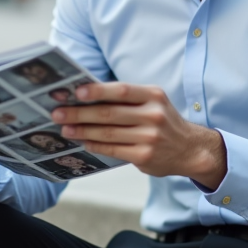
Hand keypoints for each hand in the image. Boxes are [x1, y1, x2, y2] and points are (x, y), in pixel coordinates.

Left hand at [53, 82, 227, 189]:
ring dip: (82, 130)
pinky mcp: (144, 156)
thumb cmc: (164, 122)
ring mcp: (150, 137)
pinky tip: (83, 141)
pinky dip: (95, 145)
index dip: (97, 91)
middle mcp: (153, 115)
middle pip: (109, 113)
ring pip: (108, 133)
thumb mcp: (153, 102)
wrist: (190, 149)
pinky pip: (113, 150)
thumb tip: (87, 97)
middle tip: (58, 112)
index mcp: (154, 96)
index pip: (121, 90)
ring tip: (65, 128)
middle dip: (79, 113)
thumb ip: (126, 100)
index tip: (75, 91)